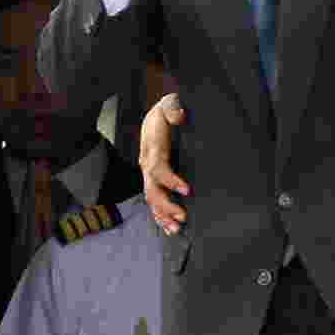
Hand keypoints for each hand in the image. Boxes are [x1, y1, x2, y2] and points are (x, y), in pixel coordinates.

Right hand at [140, 93, 189, 233]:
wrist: (154, 118)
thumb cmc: (165, 112)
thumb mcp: (168, 105)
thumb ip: (173, 109)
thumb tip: (180, 115)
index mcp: (152, 149)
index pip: (158, 168)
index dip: (170, 180)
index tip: (187, 190)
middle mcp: (147, 165)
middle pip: (152, 190)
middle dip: (166, 206)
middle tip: (183, 217)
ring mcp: (148, 175)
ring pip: (151, 200)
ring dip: (162, 216)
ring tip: (176, 229)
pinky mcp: (153, 181)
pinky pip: (153, 201)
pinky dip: (160, 216)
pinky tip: (169, 228)